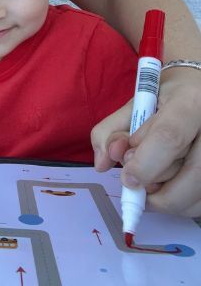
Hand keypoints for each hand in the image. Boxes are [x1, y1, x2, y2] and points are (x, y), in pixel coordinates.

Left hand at [91, 67, 200, 216]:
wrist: (197, 92)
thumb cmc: (164, 97)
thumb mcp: (134, 104)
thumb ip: (110, 131)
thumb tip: (102, 163)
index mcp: (189, 101)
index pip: (168, 136)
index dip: (145, 164)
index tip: (127, 178)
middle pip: (193, 172)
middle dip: (156, 185)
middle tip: (135, 180)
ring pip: (198, 192)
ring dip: (167, 196)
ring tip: (150, 177)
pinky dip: (180, 202)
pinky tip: (166, 186)